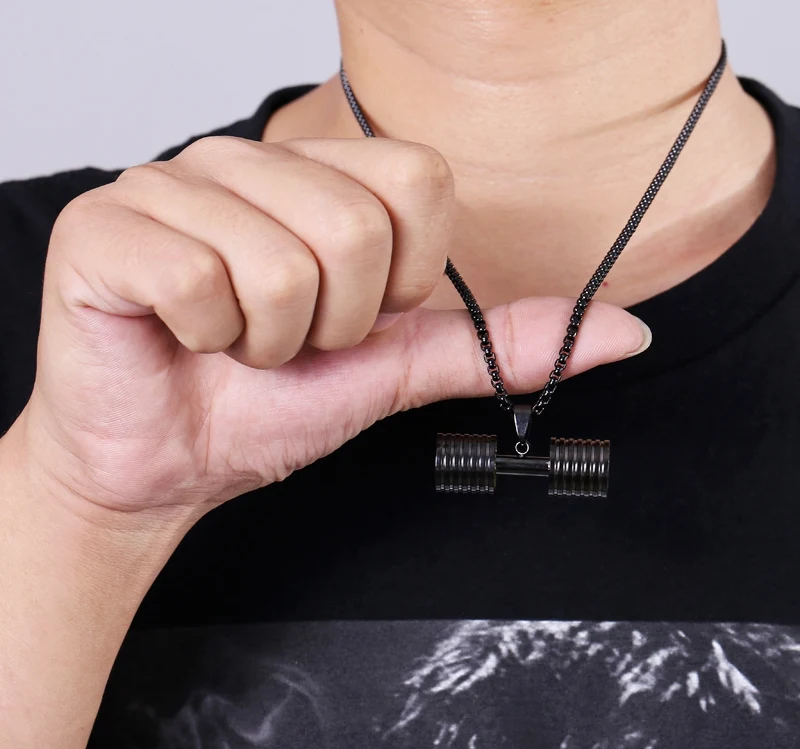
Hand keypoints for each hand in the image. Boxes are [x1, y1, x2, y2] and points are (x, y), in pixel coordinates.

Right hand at [21, 136, 646, 548]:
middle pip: (353, 225)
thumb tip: (625, 331)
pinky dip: (208, 338)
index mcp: (314, 178)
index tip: (355, 316)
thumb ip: (496, 344)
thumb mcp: (393, 370)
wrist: (163, 464)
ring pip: (280, 263)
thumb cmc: (264, 409)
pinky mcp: (102, 228)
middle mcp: (241, 162)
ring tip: (234, 343)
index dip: (402, 277)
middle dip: (332, 324)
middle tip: (285, 340)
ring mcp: (167, 185)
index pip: (418, 180)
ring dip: (268, 339)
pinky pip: (200, 279)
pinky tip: (181, 335)